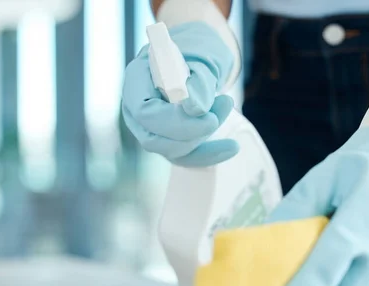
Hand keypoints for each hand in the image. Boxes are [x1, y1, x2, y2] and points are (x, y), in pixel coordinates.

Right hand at [122, 21, 237, 166]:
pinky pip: (185, 156)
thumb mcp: (201, 53)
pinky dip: (209, 154)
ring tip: (226, 103)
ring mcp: (148, 127)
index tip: (207, 115)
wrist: (197, 53)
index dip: (174, 120)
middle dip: (192, 133)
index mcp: (136, 79)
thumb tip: (195, 109)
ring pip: (170, 150)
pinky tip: (232, 147)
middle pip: (153, 138)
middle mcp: (135, 108)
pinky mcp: (166, 139)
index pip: (144, 112)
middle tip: (225, 105)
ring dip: (204, 136)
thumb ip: (197, 79)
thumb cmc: (197, 47)